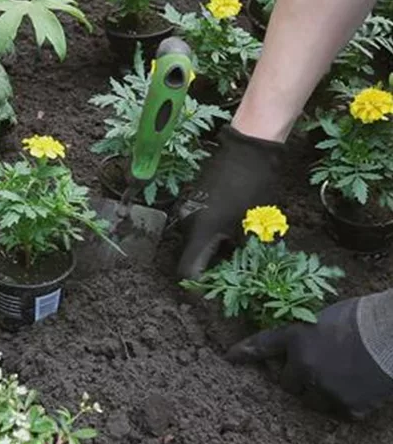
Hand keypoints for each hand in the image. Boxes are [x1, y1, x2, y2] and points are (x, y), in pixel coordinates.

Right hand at [177, 125, 283, 279]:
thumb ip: (246, 255)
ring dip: (212, 251)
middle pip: (191, 258)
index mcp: (201, 231)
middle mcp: (187, 222)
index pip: (187, 272)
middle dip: (211, 270)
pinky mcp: (192, 199)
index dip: (199, 288)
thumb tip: (243, 276)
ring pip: (195, 243)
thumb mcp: (256, 228)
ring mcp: (187, 209)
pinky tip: (231, 228)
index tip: (214, 294)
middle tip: (234, 270)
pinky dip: (211, 235)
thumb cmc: (255, 188)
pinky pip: (197, 227)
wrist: (248, 148)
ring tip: (237, 248)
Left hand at [226, 292, 392, 418]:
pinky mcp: (346, 406)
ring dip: (316, 391)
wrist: (391, 334)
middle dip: (295, 376)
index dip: (244, 352)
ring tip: (338, 375)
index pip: (262, 345)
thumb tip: (298, 345)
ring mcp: (324, 388)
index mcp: (296, 336)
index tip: (230, 357)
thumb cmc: (361, 316)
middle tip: (313, 367)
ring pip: (309, 400)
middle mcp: (303, 364)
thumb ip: (304, 333)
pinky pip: (336, 410)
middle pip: (286, 383)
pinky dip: (342, 401)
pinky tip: (354, 386)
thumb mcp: (322, 316)